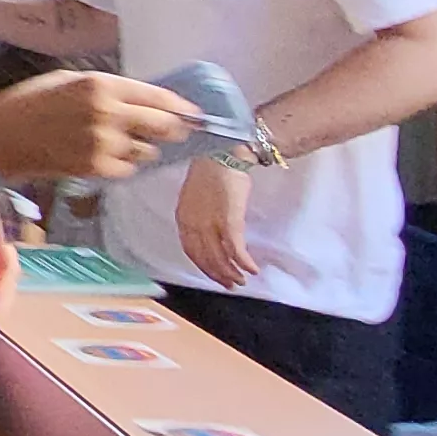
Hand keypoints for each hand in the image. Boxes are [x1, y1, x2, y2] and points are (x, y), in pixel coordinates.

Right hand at [0, 70, 197, 184]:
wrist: (0, 140)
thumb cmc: (28, 102)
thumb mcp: (67, 80)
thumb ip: (106, 89)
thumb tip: (141, 99)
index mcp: (101, 85)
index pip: (158, 97)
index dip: (181, 106)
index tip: (194, 112)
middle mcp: (109, 114)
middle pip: (162, 126)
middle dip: (174, 129)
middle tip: (178, 132)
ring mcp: (104, 145)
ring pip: (146, 151)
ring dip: (143, 148)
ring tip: (127, 144)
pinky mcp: (96, 170)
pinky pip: (127, 170)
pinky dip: (123, 165)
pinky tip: (106, 157)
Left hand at [177, 156, 259, 287]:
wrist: (224, 151)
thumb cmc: (213, 169)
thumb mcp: (198, 196)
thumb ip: (200, 215)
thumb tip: (211, 231)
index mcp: (184, 217)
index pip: (191, 251)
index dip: (204, 266)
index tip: (215, 275)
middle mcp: (194, 224)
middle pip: (205, 258)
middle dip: (219, 274)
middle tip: (231, 284)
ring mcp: (211, 223)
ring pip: (220, 257)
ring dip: (232, 272)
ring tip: (242, 280)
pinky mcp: (230, 220)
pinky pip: (236, 248)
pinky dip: (244, 262)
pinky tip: (252, 269)